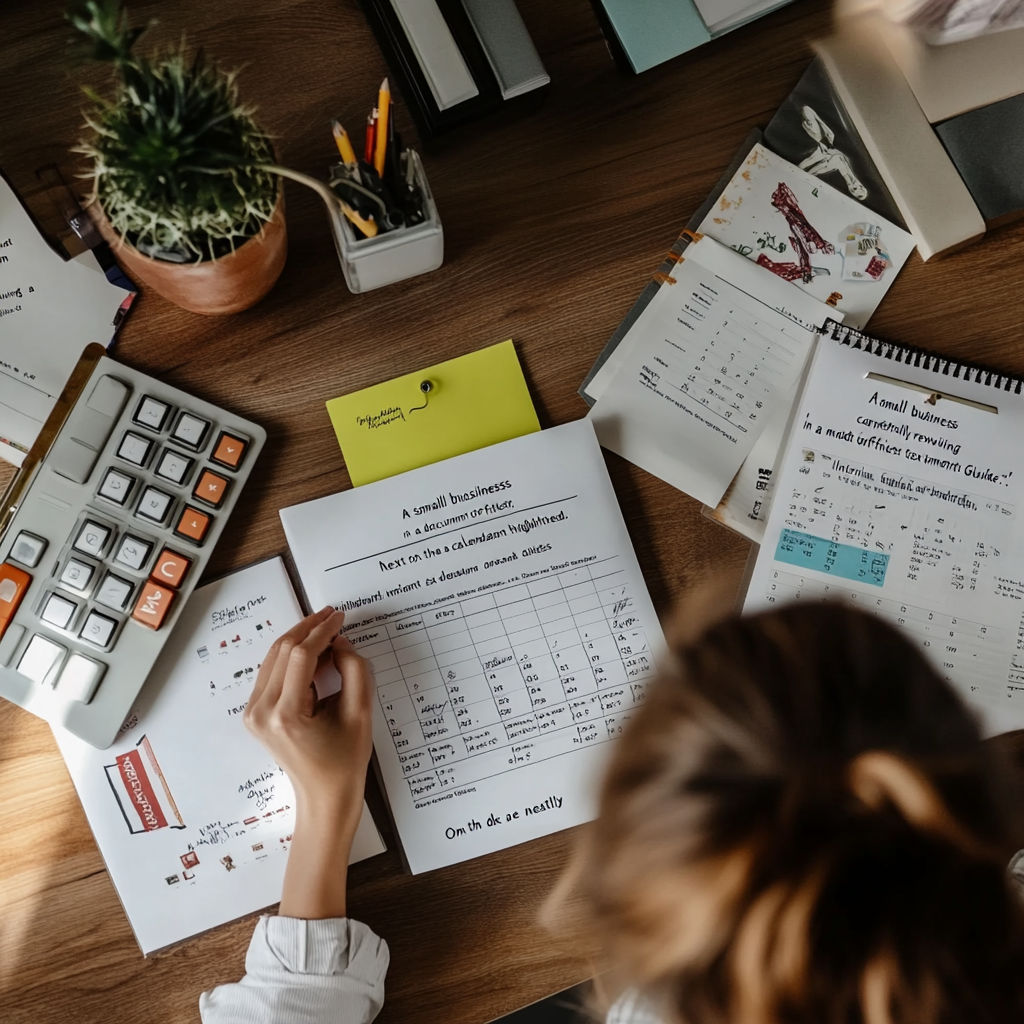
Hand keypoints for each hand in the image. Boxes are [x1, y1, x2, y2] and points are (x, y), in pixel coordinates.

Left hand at [244, 606, 374, 918]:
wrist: (323, 798)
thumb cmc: (344, 763)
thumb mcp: (360, 714)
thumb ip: (354, 670)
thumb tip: (339, 641)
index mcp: (286, 715)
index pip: (300, 655)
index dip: (322, 630)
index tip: (341, 616)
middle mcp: (261, 712)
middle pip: (282, 651)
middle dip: (309, 628)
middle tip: (334, 616)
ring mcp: (253, 714)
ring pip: (274, 658)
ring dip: (300, 640)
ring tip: (328, 631)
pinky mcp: (255, 714)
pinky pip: (272, 672)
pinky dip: (293, 657)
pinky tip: (315, 653)